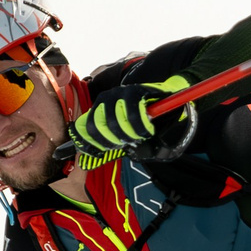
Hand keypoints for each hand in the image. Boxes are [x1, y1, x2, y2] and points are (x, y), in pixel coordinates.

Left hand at [68, 77, 195, 165]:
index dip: (90, 143)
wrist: (166, 100)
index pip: (84, 127)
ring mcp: (119, 93)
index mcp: (98, 109)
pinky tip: (148, 129)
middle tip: (128, 143)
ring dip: (129, 135)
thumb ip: (107, 142)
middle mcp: (105, 99)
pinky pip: (133, 115)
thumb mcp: (124, 132)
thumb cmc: (143, 120)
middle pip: (97, 127)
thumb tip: (85, 160)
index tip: (100, 152)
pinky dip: (141, 127)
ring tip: (140, 136)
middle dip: (113, 141)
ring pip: (115, 122)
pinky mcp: (135, 90)